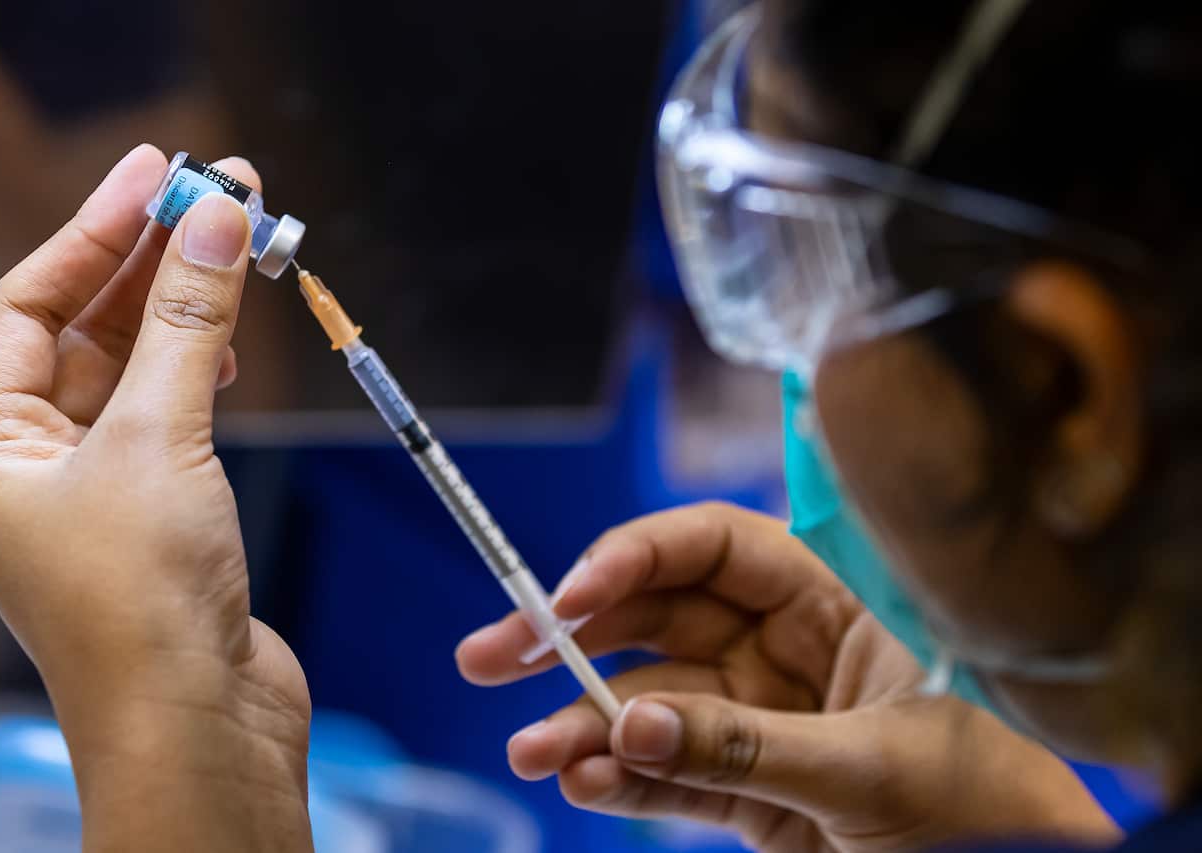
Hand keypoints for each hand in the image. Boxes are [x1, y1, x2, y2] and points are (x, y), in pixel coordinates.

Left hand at [0, 146, 311, 851]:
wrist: (200, 726)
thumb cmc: (144, 609)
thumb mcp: (159, 438)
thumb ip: (187, 322)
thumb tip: (217, 222)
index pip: (28, 307)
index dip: (92, 232)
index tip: (157, 175)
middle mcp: (36, 467)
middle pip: (86, 331)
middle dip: (151, 262)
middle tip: (219, 196)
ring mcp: (101, 492)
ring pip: (136, 371)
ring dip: (185, 311)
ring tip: (238, 251)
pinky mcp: (163, 514)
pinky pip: (174, 414)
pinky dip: (204, 370)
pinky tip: (231, 344)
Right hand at [457, 502, 1117, 851]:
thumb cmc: (989, 806)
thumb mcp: (873, 769)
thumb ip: (749, 748)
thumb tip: (632, 722)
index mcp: (835, 604)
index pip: (716, 549)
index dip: (635, 557)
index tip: (566, 593)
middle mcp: (787, 651)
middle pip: (659, 618)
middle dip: (573, 634)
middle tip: (492, 652)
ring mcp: (761, 720)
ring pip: (651, 701)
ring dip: (583, 722)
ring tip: (530, 750)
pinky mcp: (749, 790)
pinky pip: (670, 773)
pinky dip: (622, 780)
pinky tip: (579, 781)